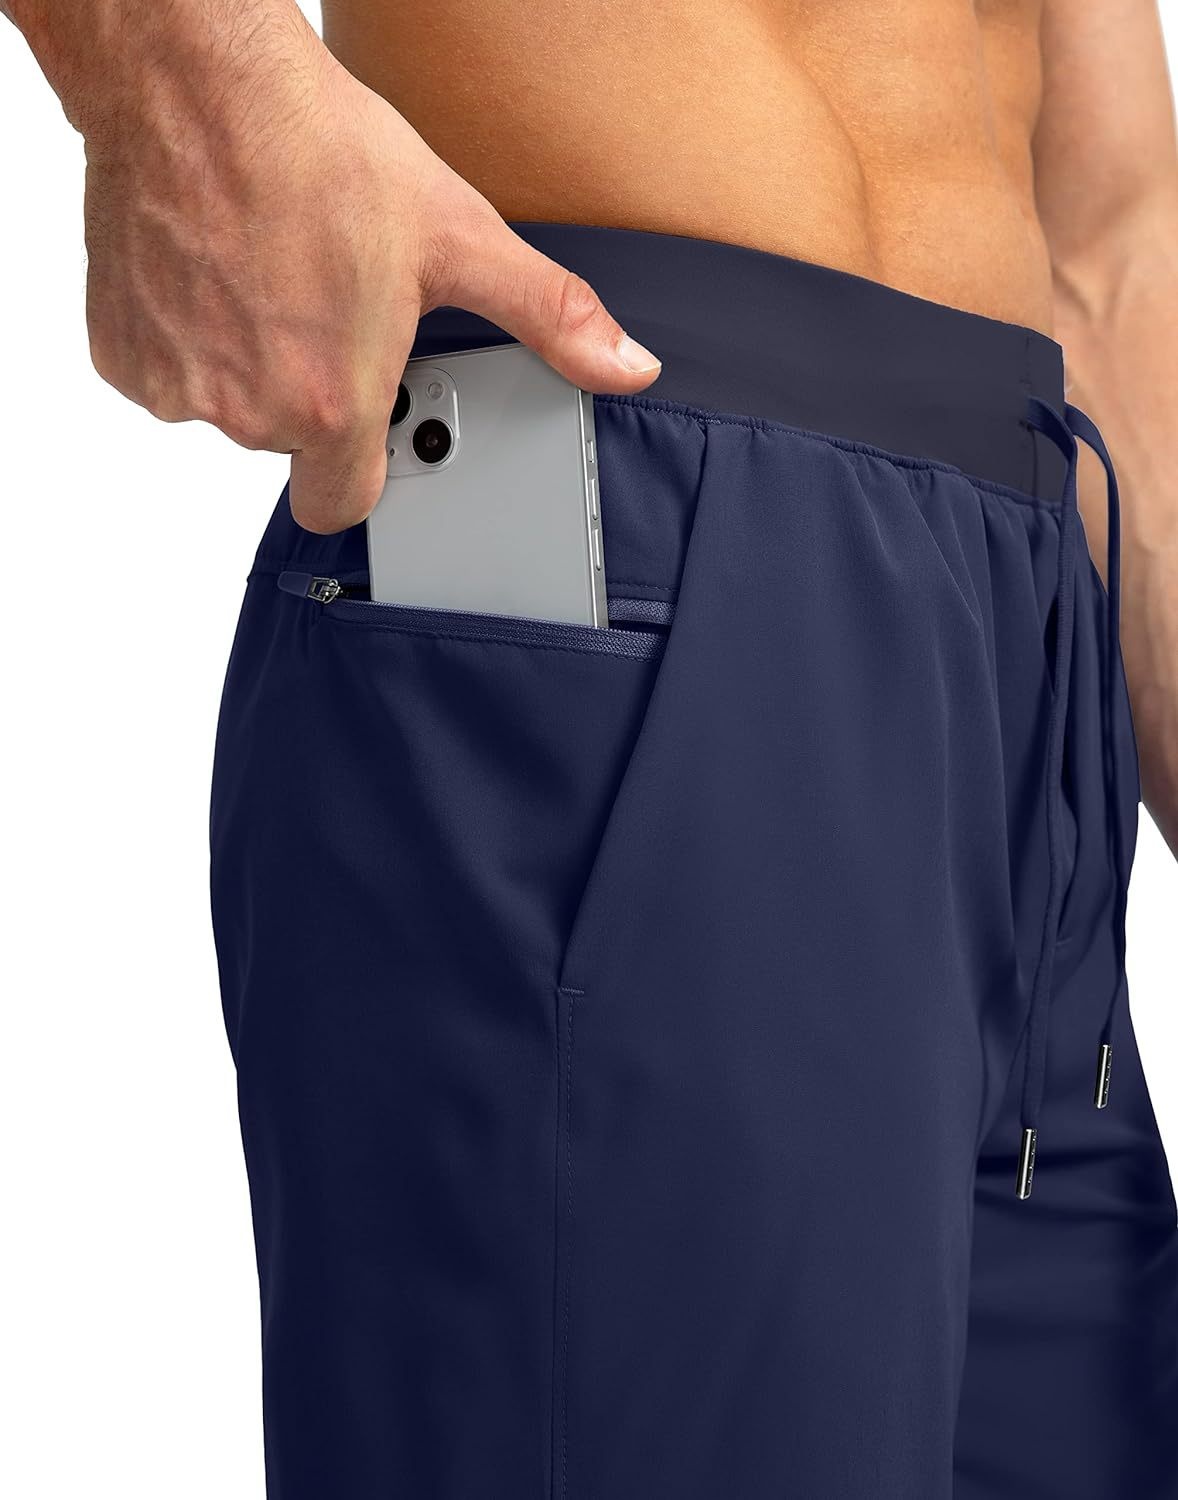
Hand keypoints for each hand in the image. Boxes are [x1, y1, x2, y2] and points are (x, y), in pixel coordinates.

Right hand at [51, 4, 660, 531]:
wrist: (196, 81)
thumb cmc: (319, 153)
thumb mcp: (460, 238)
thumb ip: (549, 318)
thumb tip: (626, 366)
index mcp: (332, 405)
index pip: (344, 506)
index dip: (362, 470)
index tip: (368, 424)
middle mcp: (249, 410)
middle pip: (291, 445)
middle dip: (313, 391)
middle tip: (329, 308)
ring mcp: (179, 383)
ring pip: (230, 405)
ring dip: (252, 360)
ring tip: (275, 276)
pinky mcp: (123, 352)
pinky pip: (169, 372)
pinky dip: (191, 335)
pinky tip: (219, 273)